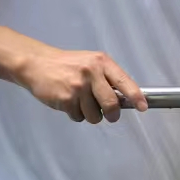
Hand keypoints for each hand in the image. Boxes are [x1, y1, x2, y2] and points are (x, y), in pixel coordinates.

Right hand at [18, 46, 147, 123]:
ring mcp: (78, 86)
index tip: (143, 107)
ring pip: (95, 116)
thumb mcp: (91, 63)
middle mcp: (91, 72)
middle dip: (112, 115)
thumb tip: (125, 100)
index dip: (136, 96)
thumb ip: (107, 78)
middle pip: (111, 104)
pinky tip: (68, 101)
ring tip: (80, 101)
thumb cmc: (67, 65)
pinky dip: (75, 114)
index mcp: (102, 62)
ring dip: (89, 114)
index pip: (124, 81)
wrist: (37, 64)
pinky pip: (79, 117)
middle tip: (110, 115)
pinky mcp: (66, 99)